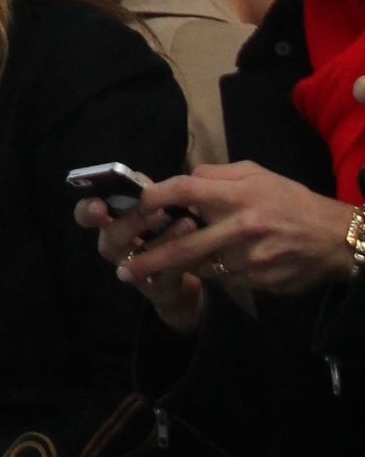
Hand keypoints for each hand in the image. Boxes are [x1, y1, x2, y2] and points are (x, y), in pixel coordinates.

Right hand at [73, 185, 208, 333]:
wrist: (178, 285)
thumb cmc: (160, 238)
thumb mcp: (150, 213)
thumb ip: (142, 196)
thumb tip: (138, 178)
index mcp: (110, 224)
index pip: (85, 215)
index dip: (87, 210)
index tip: (100, 204)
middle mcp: (116, 250)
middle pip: (112, 238)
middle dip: (133, 223)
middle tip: (156, 210)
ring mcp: (135, 273)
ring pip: (144, 258)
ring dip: (166, 239)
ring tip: (188, 222)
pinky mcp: (159, 290)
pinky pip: (171, 274)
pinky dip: (187, 258)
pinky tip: (201, 245)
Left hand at [117, 163, 359, 300]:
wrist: (333, 237)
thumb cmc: (288, 199)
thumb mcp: (255, 174)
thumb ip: (215, 176)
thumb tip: (181, 180)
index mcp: (238, 195)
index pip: (186, 191)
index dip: (155, 198)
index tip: (136, 206)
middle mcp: (241, 228)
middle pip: (185, 246)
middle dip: (151, 260)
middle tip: (123, 270)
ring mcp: (251, 260)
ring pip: (203, 267)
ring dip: (178, 271)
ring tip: (150, 273)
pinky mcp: (259, 282)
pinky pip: (226, 279)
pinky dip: (213, 274)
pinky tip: (208, 270)